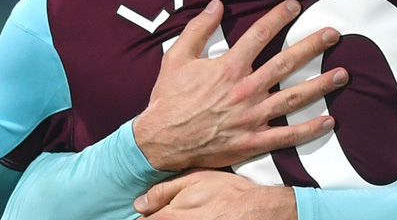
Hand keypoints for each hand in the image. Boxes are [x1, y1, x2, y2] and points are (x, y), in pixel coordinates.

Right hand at [132, 0, 347, 170]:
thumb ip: (198, 29)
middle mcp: (245, 89)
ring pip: (293, 98)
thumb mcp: (176, 58)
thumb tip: (216, 4)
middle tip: (334, 34)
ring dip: (321, 85)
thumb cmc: (168, 99)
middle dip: (312, 46)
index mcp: (228, 67)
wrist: (159, 141)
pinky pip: (287, 135)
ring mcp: (251, 116)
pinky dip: (309, 129)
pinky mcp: (252, 141)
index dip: (279, 16)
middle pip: (286, 63)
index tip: (296, 5)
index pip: (259, 34)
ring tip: (343, 74)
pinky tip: (330, 121)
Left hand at [134, 170, 295, 219]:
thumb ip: (164, 190)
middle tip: (169, 212)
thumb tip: (139, 203)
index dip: (143, 217)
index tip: (147, 214)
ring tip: (188, 212)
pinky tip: (197, 216)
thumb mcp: (196, 179)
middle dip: (155, 219)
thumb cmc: (228, 192)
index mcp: (170, 217)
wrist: (258, 211)